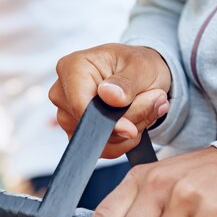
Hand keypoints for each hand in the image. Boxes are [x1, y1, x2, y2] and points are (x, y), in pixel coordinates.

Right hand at [49, 43, 171, 157]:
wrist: (143, 77)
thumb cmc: (138, 66)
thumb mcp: (142, 66)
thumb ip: (127, 82)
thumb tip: (110, 96)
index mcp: (72, 68)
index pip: (80, 106)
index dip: (108, 122)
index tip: (132, 128)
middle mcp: (63, 94)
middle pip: (92, 126)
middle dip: (128, 121)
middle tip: (152, 100)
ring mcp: (68, 116)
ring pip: (101, 142)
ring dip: (130, 131)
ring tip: (145, 107)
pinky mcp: (79, 134)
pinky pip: (104, 150)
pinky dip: (125, 141)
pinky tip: (135, 122)